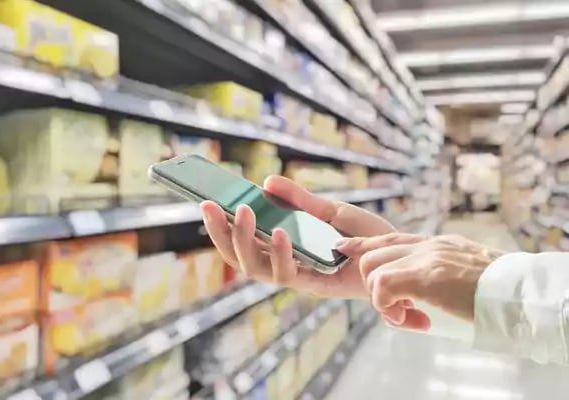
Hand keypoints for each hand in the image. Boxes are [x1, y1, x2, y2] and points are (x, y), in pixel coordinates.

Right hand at [200, 175, 394, 297]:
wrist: (402, 255)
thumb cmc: (367, 235)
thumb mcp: (330, 209)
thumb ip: (299, 199)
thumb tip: (267, 182)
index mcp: (285, 248)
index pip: (245, 241)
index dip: (222, 226)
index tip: (206, 201)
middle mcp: (287, 265)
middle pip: (241, 258)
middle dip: (221, 234)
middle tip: (208, 206)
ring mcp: (300, 277)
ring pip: (256, 269)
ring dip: (243, 241)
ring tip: (241, 212)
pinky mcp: (317, 285)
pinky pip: (289, 274)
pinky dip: (280, 253)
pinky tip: (280, 231)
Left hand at [337, 233, 503, 330]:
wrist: (517, 292)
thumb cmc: (495, 288)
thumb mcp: (463, 270)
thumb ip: (439, 270)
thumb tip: (423, 287)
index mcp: (435, 244)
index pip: (390, 238)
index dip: (362, 243)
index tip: (342, 246)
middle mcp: (426, 246)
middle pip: (373, 256)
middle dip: (376, 287)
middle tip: (401, 309)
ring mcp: (424, 258)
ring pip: (374, 273)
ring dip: (384, 303)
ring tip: (411, 317)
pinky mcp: (424, 276)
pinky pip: (383, 288)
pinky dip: (390, 310)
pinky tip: (414, 321)